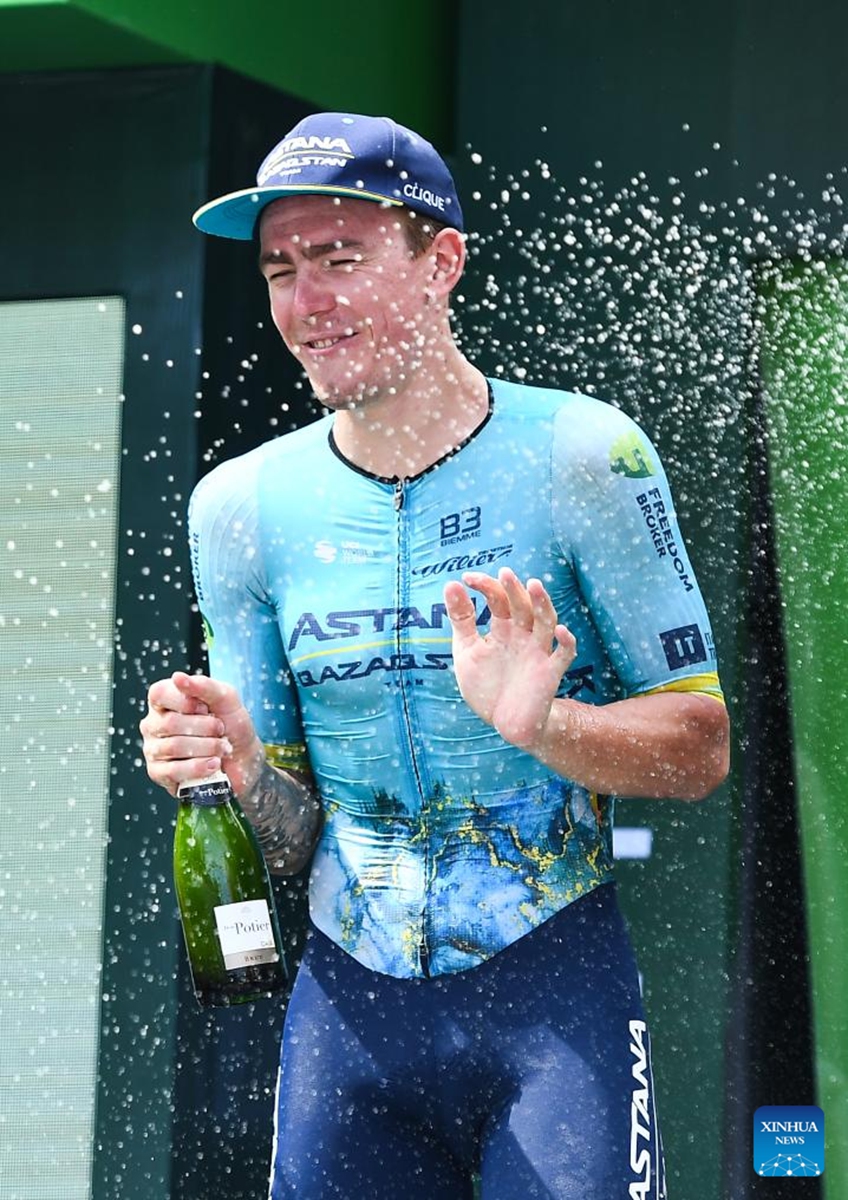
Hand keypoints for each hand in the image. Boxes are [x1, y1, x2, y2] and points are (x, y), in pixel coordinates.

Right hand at [139, 671, 262, 795]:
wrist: (244, 757)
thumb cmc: (231, 724)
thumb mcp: (226, 698)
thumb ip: (204, 686)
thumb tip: (177, 677)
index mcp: (165, 700)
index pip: (160, 694)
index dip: (187, 702)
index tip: (206, 708)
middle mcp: (154, 723)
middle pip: (170, 723)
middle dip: (205, 727)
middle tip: (221, 730)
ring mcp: (153, 749)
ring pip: (173, 747)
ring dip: (207, 748)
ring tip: (222, 748)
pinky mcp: (158, 773)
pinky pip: (172, 771)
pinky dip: (198, 767)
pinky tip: (213, 764)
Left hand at [443, 567, 576, 749]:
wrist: (504, 723)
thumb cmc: (487, 685)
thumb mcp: (466, 651)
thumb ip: (461, 619)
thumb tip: (451, 584)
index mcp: (503, 629)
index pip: (498, 599)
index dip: (485, 586)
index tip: (466, 578)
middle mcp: (523, 636)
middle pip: (522, 606)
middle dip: (514, 589)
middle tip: (504, 573)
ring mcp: (538, 652)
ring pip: (546, 622)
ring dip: (542, 604)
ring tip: (534, 584)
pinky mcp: (550, 673)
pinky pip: (564, 655)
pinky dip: (566, 642)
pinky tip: (560, 630)